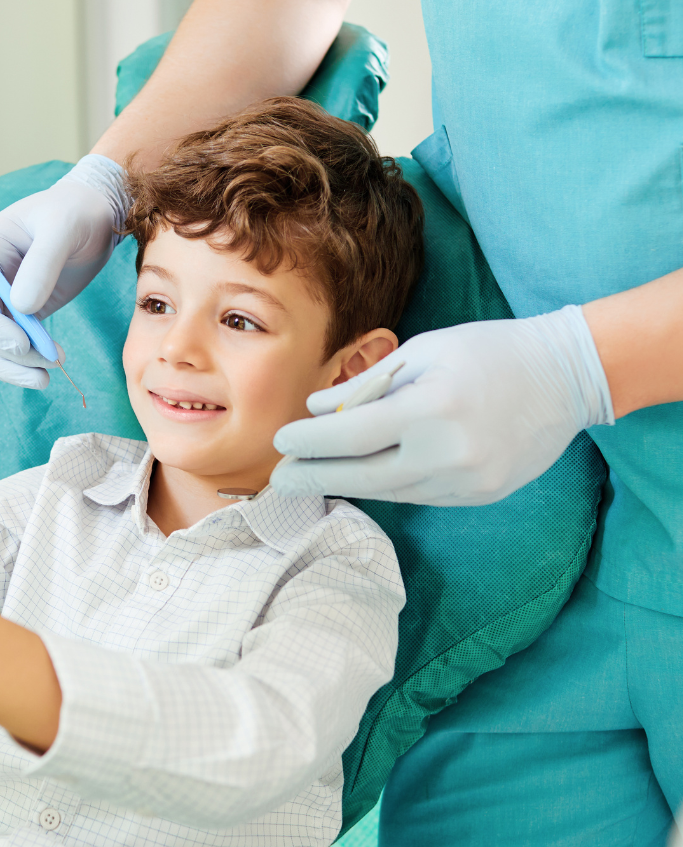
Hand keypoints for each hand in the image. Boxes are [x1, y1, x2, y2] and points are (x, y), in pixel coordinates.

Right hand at [0, 155, 128, 388]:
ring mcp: (2, 299)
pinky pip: (13, 347)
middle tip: (47, 363)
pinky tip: (49, 369)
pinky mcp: (22, 314)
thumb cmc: (74, 212)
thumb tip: (22, 307)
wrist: (94, 217)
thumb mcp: (61, 228)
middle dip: (8, 352)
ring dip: (15, 367)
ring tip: (47, 378)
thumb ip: (42, 264)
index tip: (21, 344)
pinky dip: (26, 363)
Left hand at [271, 305, 614, 505]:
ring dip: (348, 483)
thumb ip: (367, 384)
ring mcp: (467, 482)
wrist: (567, 376)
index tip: (281, 441)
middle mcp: (449, 454)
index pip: (350, 437)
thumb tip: (316, 410)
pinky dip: (387, 484)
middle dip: (314, 477)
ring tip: (314, 474)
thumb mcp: (424, 351)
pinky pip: (418, 494)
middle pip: (362, 477)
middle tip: (279, 477)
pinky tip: (364, 473)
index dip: (309, 443)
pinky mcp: (479, 496)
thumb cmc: (489, 351)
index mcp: (432, 409)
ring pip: (389, 491)